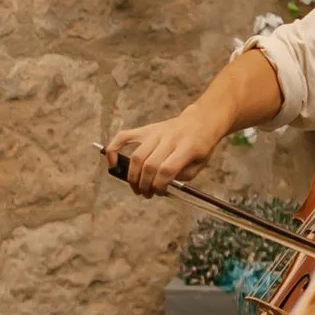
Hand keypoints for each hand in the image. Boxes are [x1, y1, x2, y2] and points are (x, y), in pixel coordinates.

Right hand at [106, 105, 222, 196]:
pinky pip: (124, 136)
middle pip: (149, 165)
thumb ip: (182, 177)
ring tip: (137, 187)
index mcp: (187, 147)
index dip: (159, 186)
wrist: (200, 121)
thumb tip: (160, 186)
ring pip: (137, 155)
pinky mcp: (146, 129)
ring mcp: (156, 132)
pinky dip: (114, 149)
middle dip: (145, 185)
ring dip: (133, 176)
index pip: (166, 169)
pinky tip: (113, 163)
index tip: (160, 193)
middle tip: (147, 193)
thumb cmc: (201, 145)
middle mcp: (169, 138)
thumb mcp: (200, 164)